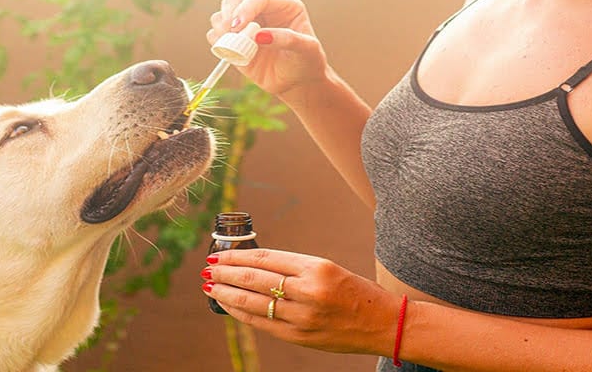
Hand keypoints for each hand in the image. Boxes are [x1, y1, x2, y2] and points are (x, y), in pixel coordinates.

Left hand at [202, 248, 401, 355]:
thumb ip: (294, 268)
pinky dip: (242, 314)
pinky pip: (263, 323)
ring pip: (254, 302)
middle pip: (255, 279)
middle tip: (207, 268)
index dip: (238, 256)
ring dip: (227, 294)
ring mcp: (303, 317)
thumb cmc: (356, 292)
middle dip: (226, 274)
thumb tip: (255, 266)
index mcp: (316, 267)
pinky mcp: (300, 337)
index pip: (266, 258)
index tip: (220, 254)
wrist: (384, 324)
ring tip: (210, 287)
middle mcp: (308, 291)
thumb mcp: (328, 268)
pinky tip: (229, 307)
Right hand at [206, 0, 328, 97]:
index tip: (237, 26)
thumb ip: (287, 39)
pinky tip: (229, 52)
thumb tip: (258, 36)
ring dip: (221, 29)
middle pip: (233, 2)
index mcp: (282, 5)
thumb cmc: (308, 62)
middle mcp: (262, 11)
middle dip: (228, 16)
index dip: (244, 9)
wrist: (300, 83)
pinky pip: (216, 37)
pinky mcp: (235, 44)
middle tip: (230, 33)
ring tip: (232, 45)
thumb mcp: (307, 49)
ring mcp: (246, 27)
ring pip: (221, 17)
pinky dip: (217, 42)